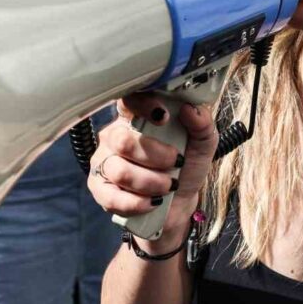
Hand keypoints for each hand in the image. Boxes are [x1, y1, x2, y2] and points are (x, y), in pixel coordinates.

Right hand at [87, 92, 218, 239]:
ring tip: (168, 186)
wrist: (180, 203)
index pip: (129, 101)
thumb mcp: (202, 145)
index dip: (143, 106)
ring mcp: (104, 162)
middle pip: (122, 140)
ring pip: (120, 171)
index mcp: (136, 118)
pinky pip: (112, 197)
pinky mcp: (100, 189)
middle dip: (156, 155)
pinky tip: (153, 201)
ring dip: (152, 182)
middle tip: (177, 162)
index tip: (164, 117)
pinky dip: (138, 202)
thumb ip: (201, 124)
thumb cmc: (186, 167)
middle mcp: (115, 136)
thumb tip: (190, 109)